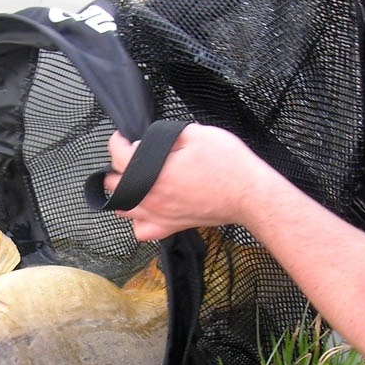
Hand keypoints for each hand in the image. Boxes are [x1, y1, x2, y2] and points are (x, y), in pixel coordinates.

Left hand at [103, 125, 276, 242]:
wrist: (249, 195)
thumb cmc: (228, 164)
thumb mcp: (197, 133)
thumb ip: (166, 135)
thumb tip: (147, 141)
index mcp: (155, 172)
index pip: (118, 156)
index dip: (116, 142)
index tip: (121, 138)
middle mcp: (152, 197)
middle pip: (114, 185)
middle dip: (118, 168)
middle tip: (131, 158)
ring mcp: (160, 215)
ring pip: (123, 210)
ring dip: (123, 194)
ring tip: (135, 182)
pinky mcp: (171, 227)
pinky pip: (142, 231)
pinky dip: (138, 221)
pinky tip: (146, 209)